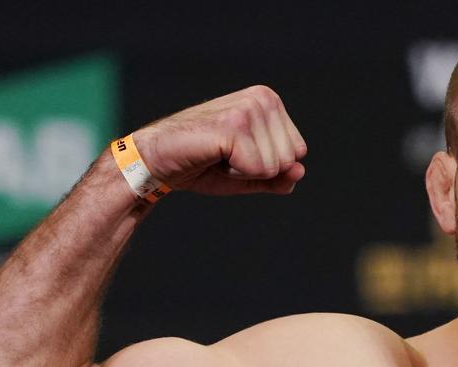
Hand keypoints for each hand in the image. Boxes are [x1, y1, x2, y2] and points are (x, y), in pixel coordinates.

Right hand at [132, 85, 306, 195]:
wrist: (157, 161)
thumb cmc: (203, 164)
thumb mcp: (250, 175)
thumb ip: (279, 177)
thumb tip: (300, 171)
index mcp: (269, 101)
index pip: (298, 152)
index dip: (267, 165)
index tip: (237, 154)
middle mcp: (262, 98)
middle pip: (289, 160)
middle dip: (257, 169)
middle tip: (224, 156)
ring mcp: (248, 109)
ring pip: (275, 166)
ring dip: (243, 171)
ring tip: (217, 155)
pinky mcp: (233, 125)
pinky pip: (258, 169)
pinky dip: (234, 173)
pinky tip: (212, 157)